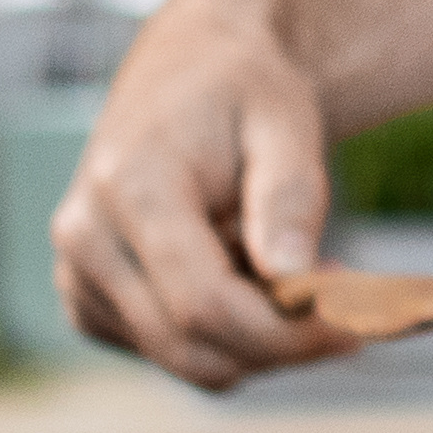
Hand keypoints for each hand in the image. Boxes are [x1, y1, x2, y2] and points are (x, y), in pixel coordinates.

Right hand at [49, 0, 359, 387]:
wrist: (187, 73)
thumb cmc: (243, 92)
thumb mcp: (284, 122)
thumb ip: (288, 197)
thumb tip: (292, 277)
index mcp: (130, 188)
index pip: (204, 304)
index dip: (286, 334)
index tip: (356, 328)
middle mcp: (87, 240)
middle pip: (193, 346)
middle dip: (281, 345)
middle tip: (344, 307)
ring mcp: (77, 277)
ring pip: (184, 359)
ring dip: (255, 339)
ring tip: (289, 266)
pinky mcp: (87, 302)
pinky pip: (168, 352)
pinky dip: (222, 335)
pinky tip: (242, 272)